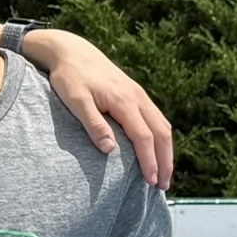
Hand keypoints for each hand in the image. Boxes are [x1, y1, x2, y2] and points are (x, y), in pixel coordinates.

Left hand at [24, 31, 173, 188]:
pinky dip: (161, 137)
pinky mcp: (135, 93)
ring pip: (162, 125)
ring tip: (164, 173)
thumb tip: (111, 150)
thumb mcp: (76, 101)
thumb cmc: (69, 77)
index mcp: (124, 101)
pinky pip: (156, 118)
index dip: (149, 161)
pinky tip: (157, 149)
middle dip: (165, 161)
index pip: (144, 137)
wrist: (71, 50)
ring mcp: (138, 94)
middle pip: (161, 133)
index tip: (150, 182)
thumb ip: (93, 124)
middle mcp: (137, 97)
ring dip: (166, 150)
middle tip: (163, 186)